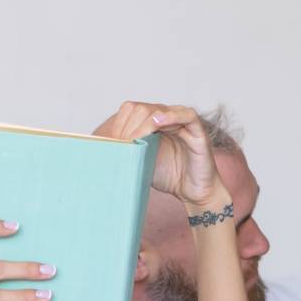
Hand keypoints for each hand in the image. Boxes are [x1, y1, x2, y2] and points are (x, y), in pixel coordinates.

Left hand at [94, 100, 223, 207]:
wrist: (193, 191)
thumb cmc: (168, 176)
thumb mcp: (140, 162)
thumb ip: (128, 152)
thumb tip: (103, 153)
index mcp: (151, 124)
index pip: (130, 112)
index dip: (119, 125)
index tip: (110, 143)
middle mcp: (166, 119)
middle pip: (141, 108)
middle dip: (128, 126)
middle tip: (122, 145)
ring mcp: (182, 122)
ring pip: (158, 110)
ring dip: (143, 124)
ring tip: (134, 139)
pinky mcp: (197, 130)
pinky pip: (186, 115)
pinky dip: (171, 116)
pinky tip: (157, 122)